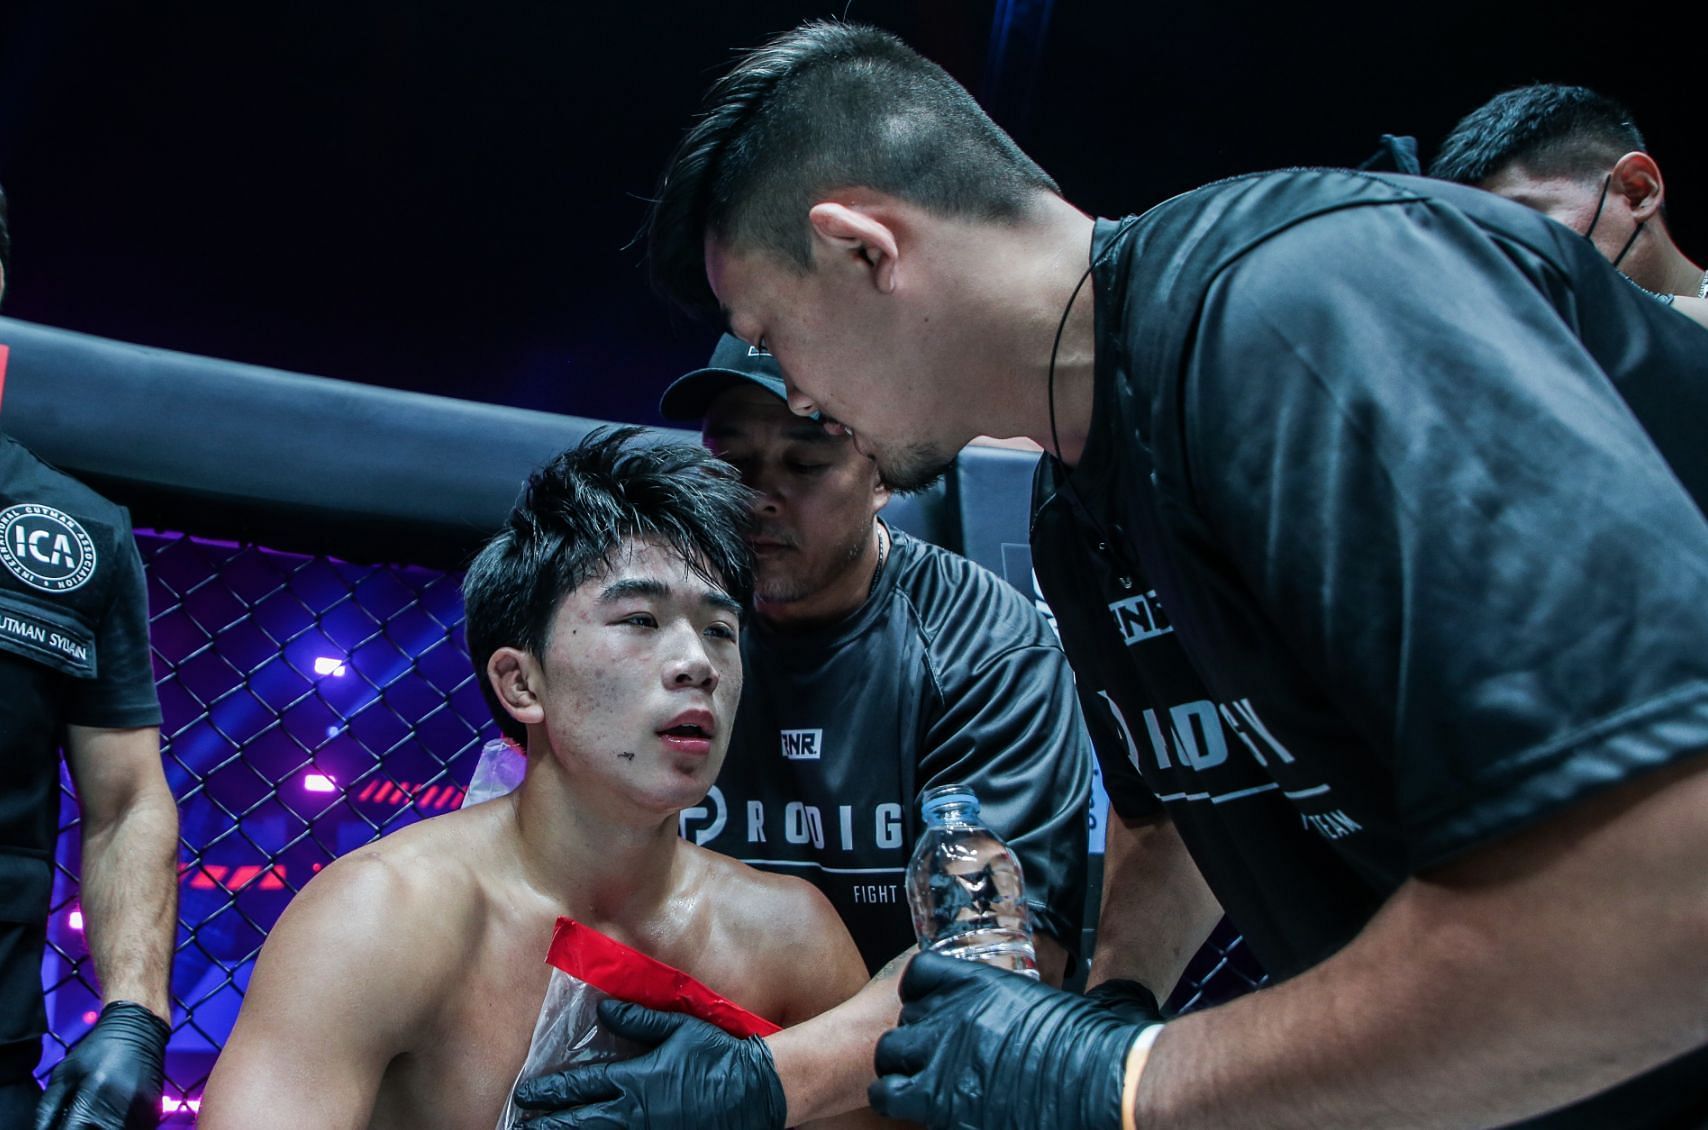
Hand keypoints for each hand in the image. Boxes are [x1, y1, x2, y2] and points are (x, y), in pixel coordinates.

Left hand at [36, 1001, 168, 1129]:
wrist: (140, 1029)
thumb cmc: (97, 1051)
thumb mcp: (64, 1075)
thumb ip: (48, 1110)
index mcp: (93, 1098)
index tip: (64, 1124)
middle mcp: (121, 1109)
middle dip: (85, 1129)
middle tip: (78, 1120)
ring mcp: (141, 1113)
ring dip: (104, 1128)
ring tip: (96, 1116)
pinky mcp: (154, 1113)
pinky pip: (134, 1129)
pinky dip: (119, 1126)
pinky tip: (112, 1115)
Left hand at [511, 999, 786, 1128]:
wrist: (756, 1091)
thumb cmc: (717, 1055)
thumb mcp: (678, 1029)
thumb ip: (638, 1021)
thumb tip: (603, 1011)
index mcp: (635, 1080)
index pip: (580, 1087)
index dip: (550, 1091)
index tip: (526, 1093)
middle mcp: (633, 1112)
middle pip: (578, 1122)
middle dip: (547, 1124)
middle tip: (521, 1125)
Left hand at [869, 952, 1159, 1129]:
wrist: (1108, 1088)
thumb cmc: (1096, 1046)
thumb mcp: (1060, 1002)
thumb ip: (1034, 1001)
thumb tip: (1069, 1000)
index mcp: (979, 985)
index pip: (920, 975)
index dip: (921, 994)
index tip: (931, 1009)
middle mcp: (952, 1019)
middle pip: (900, 1023)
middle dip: (911, 1042)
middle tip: (933, 1060)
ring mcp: (943, 1064)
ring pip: (887, 1064)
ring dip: (899, 1077)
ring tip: (918, 1091)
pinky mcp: (943, 1109)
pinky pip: (895, 1100)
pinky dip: (903, 1107)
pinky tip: (929, 1113)